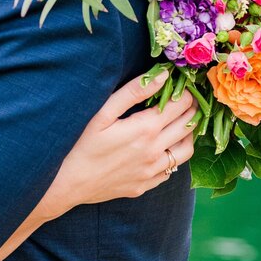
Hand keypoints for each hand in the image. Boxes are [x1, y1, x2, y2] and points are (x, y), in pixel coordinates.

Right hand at [38, 76, 196, 216]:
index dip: (186, 91)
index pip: (181, 104)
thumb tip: (162, 75)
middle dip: (192, 108)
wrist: (68, 184)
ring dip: (188, 133)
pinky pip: (172, 170)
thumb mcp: (103, 113)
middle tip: (187, 98)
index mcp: (145, 129)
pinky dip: (174, 155)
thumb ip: (133, 92)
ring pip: (187, 149)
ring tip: (180, 122)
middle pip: (188, 124)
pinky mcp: (147, 185)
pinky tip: (164, 147)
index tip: (184, 84)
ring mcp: (153, 171)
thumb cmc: (81, 144)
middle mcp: (155, 151)